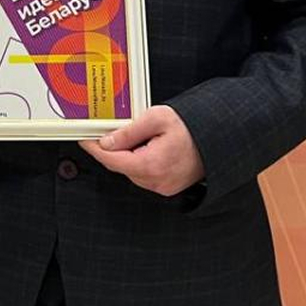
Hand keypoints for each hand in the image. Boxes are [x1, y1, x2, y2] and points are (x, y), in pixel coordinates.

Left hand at [78, 105, 204, 196]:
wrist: (219, 139)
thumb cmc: (193, 127)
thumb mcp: (156, 119)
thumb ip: (128, 132)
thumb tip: (107, 141)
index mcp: (151, 165)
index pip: (111, 160)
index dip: (95, 149)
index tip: (86, 139)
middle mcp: (156, 181)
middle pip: (121, 166)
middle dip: (113, 149)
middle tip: (111, 130)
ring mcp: (163, 187)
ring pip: (132, 171)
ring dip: (128, 155)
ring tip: (141, 135)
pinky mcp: (168, 186)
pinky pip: (145, 175)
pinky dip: (140, 161)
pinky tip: (149, 146)